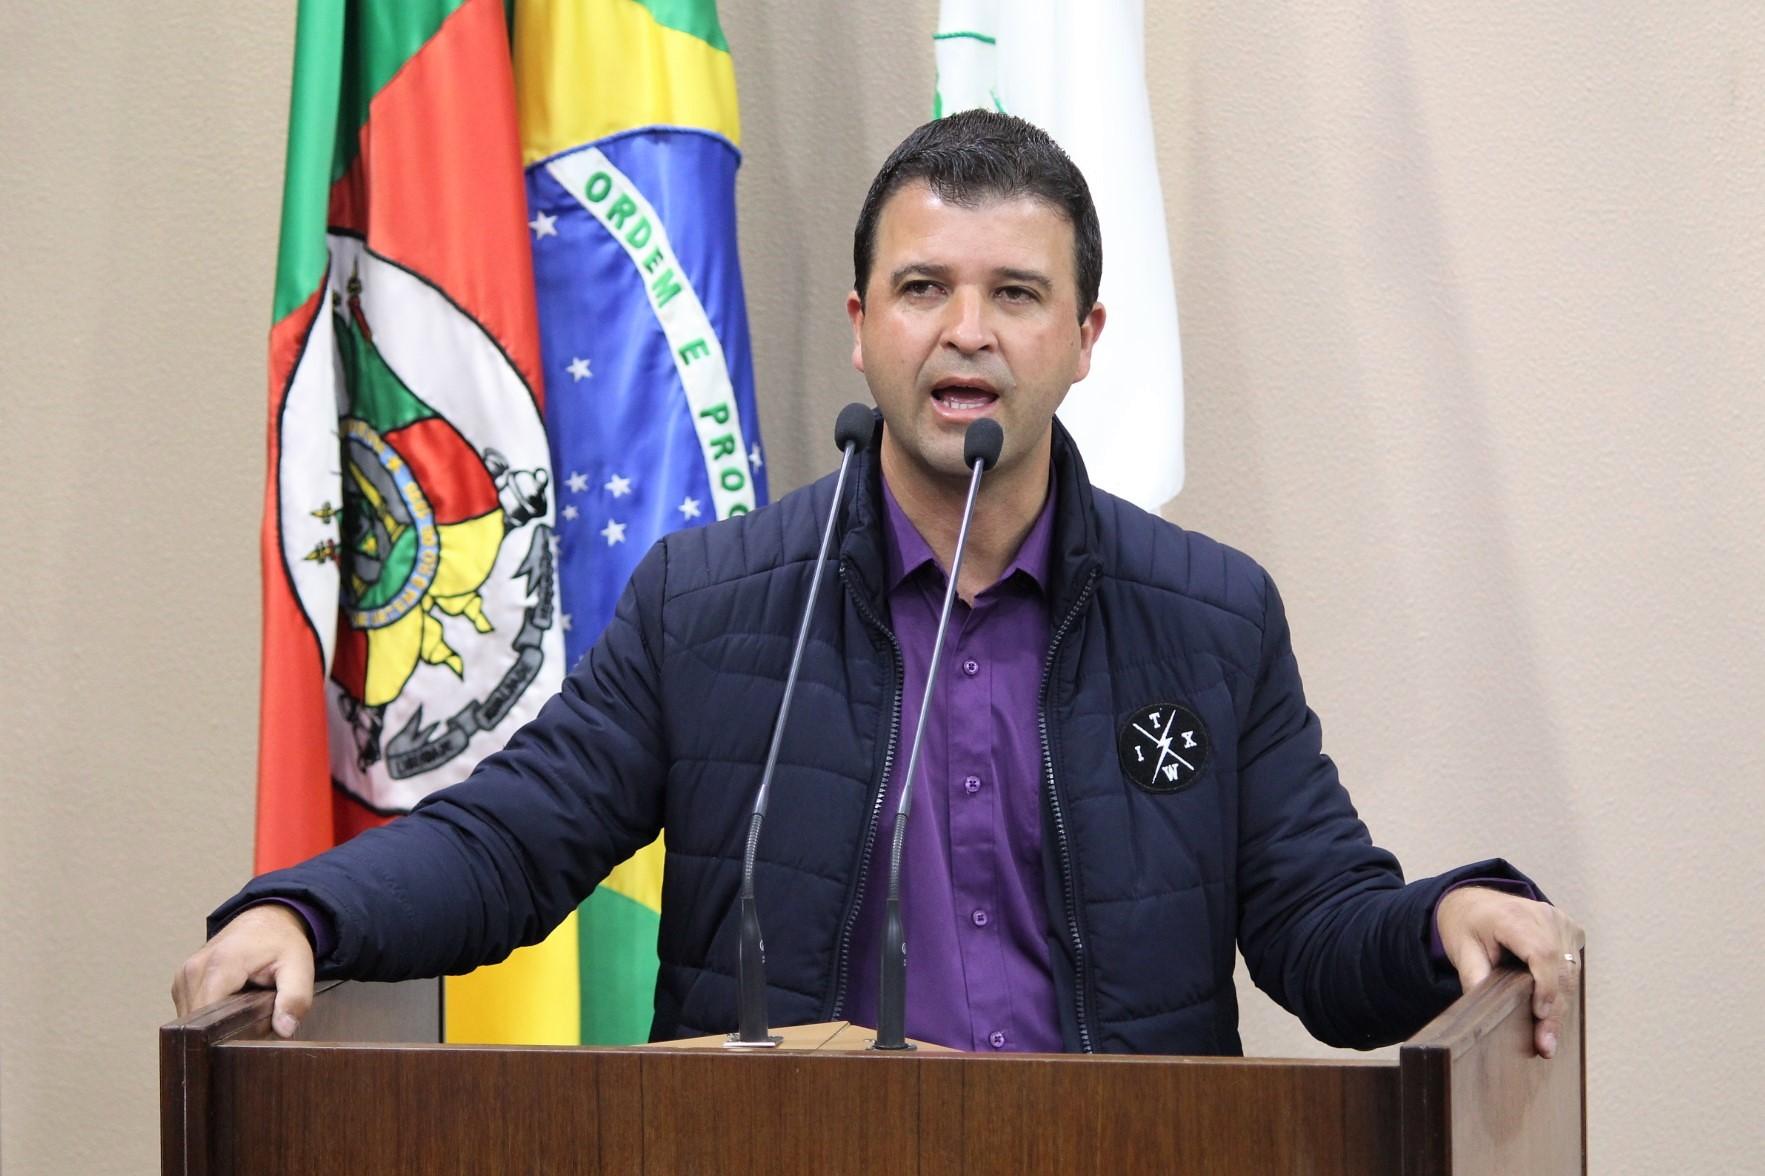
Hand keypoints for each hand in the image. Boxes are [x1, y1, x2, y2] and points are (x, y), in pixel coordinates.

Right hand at [171, 904, 314, 1037]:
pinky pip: (190, 1011)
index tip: (249, 1037)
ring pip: (192, 1021)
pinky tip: (230, 1006)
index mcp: (220, 964)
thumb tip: (284, 1030)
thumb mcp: (299, 966)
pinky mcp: (182, 982)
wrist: (265, 919)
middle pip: (199, 1023)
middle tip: (253, 1022)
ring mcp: (183, 976)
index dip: (228, 1035)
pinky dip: (208, 1016)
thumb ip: (295, 998)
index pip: (209, 1018)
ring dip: (215, 1025)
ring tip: (243, 1011)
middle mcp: (194, 969)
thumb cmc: (280, 941)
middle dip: (224, 1032)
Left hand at [1436, 886, 1583, 1058]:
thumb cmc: (1467, 925)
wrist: (1475, 903)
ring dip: (1561, 1005)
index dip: (1545, 986)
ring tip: (1548, 1039)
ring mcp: (1560, 920)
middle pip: (1560, 967)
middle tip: (1546, 1046)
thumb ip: (1473, 975)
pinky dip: (1564, 990)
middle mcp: (1543, 914)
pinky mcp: (1569, 930)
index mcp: (1513, 915)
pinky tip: (1552, 1013)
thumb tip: (1483, 1009)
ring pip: (1571, 971)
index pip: (1541, 952)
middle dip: (1555, 1010)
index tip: (1540, 1015)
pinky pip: (1573, 965)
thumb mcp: (1461, 948)